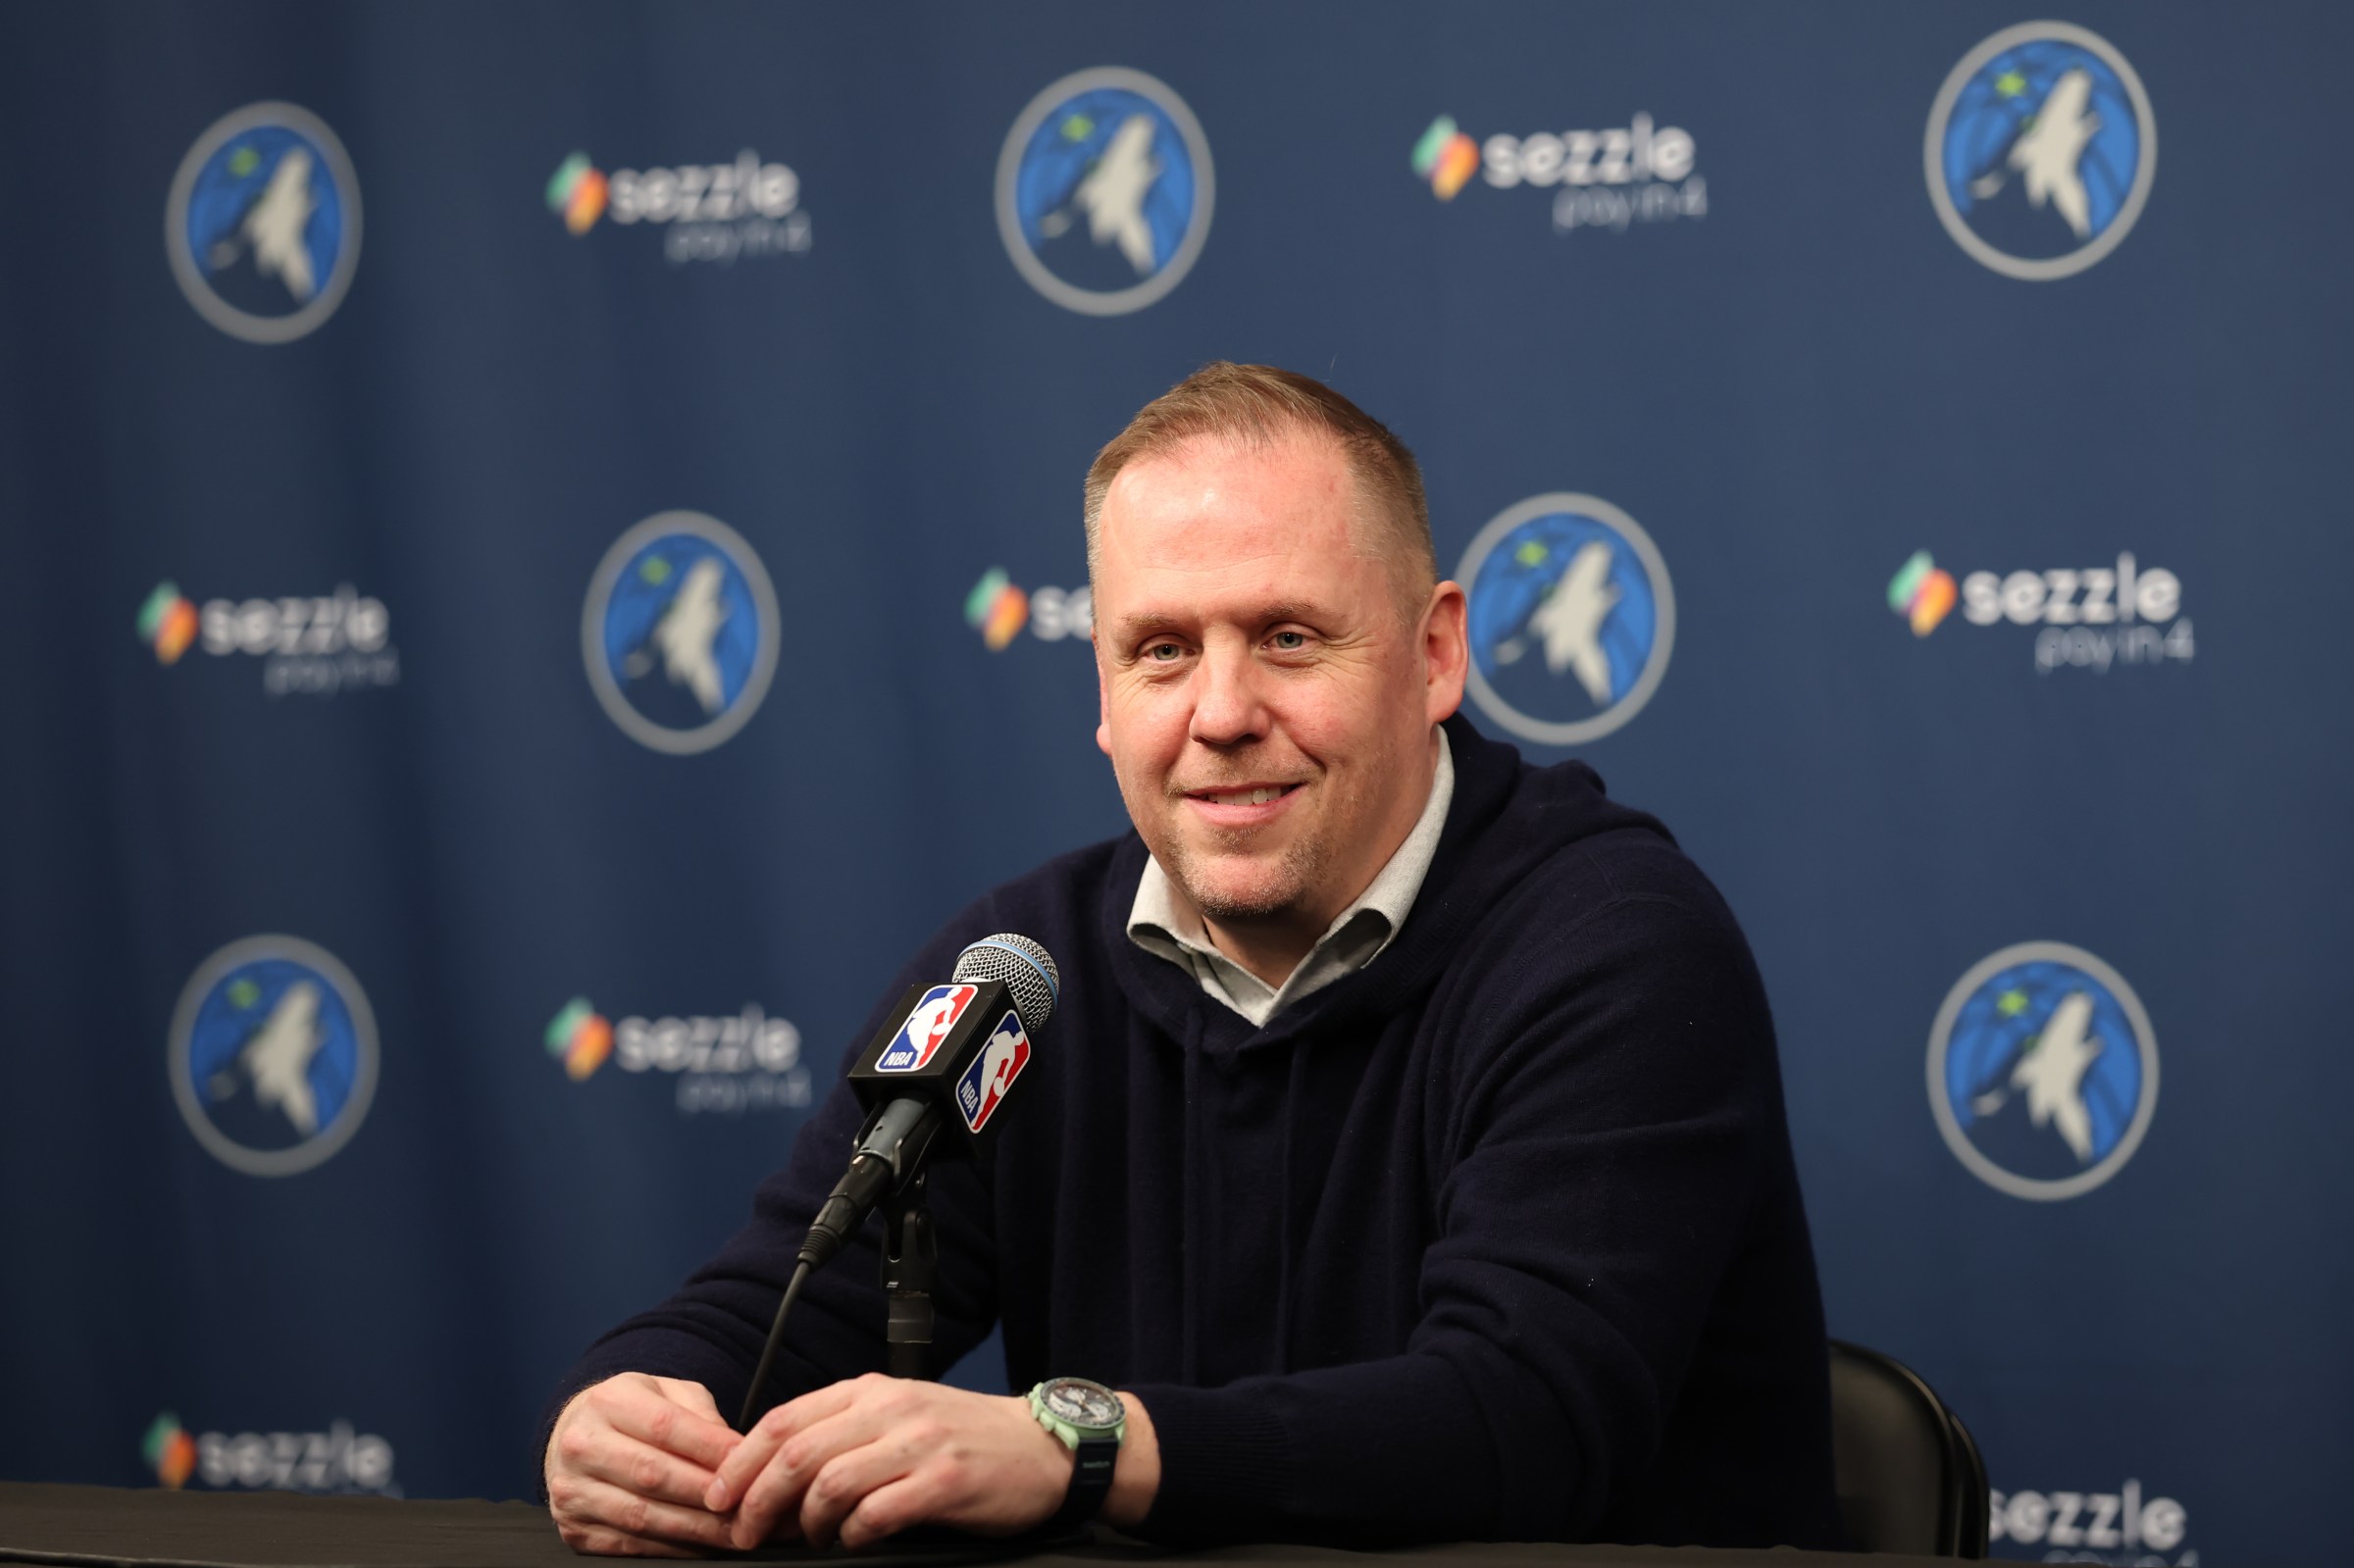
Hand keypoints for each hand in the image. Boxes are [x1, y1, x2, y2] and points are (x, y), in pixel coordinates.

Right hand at [545, 1373, 743, 1556]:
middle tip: (746, 1506)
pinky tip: (700, 1544)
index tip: (745, 1462)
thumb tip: (733, 1450)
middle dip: (705, 1494)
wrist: (575, 1438)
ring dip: (693, 1528)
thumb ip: (700, 1414)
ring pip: (641, 1516)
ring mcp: (573, 1491)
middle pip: (652, 1475)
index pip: (664, 1426)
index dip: (708, 1448)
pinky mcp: (574, 1528)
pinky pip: (629, 1545)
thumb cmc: (632, 1414)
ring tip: (731, 1531)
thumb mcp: (665, 1393)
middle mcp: (582, 1445)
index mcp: (607, 1402)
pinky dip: (670, 1549)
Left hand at [703, 1375, 1071, 1549]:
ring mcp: (919, 1444)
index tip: (720, 1497)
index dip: (741, 1462)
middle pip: (796, 1453)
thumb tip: (773, 1473)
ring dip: (805, 1523)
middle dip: (757, 1500)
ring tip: (808, 1540)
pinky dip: (853, 1535)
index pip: (784, 1419)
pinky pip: (876, 1513)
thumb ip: (845, 1431)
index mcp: (872, 1389)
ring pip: (829, 1484)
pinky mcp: (945, 1482)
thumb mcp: (900, 1415)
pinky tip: (855, 1541)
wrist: (1043, 1447)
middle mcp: (891, 1409)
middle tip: (746, 1533)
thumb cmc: (966, 1436)